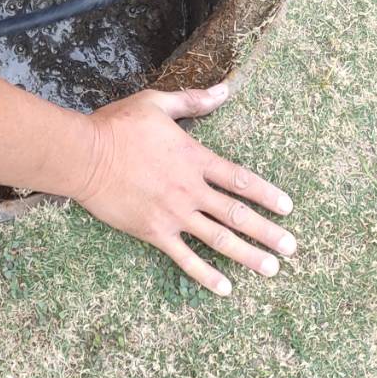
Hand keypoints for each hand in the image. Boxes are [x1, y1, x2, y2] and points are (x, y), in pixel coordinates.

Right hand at [74, 83, 294, 295]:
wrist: (85, 155)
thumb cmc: (118, 125)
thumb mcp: (156, 103)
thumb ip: (193, 100)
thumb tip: (224, 89)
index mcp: (194, 157)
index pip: (239, 178)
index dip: (265, 193)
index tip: (287, 207)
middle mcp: (190, 188)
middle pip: (237, 214)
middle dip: (267, 232)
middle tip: (291, 248)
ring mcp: (174, 213)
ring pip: (218, 239)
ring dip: (248, 255)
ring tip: (272, 269)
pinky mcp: (154, 231)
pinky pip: (185, 258)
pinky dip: (206, 274)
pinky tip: (225, 288)